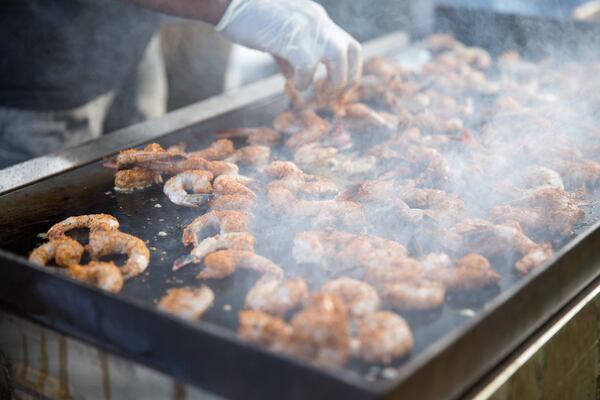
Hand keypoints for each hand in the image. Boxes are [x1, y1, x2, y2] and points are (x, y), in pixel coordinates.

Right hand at [216, 0, 361, 91]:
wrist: (225, 0)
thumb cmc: (244, 16)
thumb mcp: (274, 35)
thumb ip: (287, 54)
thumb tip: (292, 76)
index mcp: (316, 18)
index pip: (347, 43)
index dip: (349, 68)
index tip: (339, 87)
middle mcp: (317, 21)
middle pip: (351, 50)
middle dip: (348, 78)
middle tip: (333, 96)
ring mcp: (307, 28)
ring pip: (339, 57)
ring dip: (333, 81)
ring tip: (319, 94)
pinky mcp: (291, 39)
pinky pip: (308, 68)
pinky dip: (303, 82)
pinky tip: (293, 85)